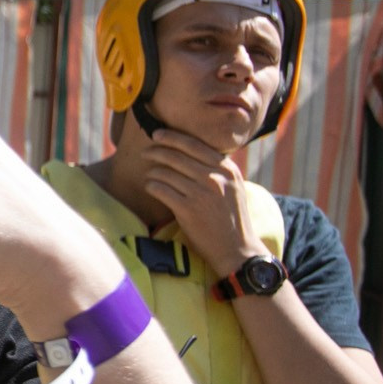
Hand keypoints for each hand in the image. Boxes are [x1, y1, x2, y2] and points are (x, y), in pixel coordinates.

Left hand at [142, 130, 265, 272]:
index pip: (194, 145)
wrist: (237, 249)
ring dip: (153, 171)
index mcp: (227, 170)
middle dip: (156, 151)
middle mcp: (215, 178)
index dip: (172, 137)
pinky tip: (150, 187)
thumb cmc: (232, 218)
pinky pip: (161, 190)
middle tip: (145, 152)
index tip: (157, 134)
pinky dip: (152, 186)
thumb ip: (218, 170)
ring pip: (165, 172)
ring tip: (150, 174)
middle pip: (176, 156)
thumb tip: (194, 151)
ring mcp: (201, 193)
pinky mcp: (188, 209)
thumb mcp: (234, 187)